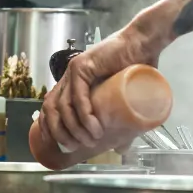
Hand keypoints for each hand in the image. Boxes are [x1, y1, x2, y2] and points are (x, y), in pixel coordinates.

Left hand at [39, 22, 165, 151]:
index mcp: (73, 82)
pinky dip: (84, 115)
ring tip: (91, 140)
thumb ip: (119, 123)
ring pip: (63, 105)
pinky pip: (78, 96)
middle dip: (59, 132)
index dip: (48, 126)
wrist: (144, 43)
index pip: (49, 106)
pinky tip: (94, 127)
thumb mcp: (122, 100)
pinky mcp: (83, 66)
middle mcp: (69, 76)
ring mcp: (74, 70)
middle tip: (75, 147)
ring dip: (74, 128)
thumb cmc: (136, 68)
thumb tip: (122, 149)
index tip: (57, 144)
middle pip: (51, 109)